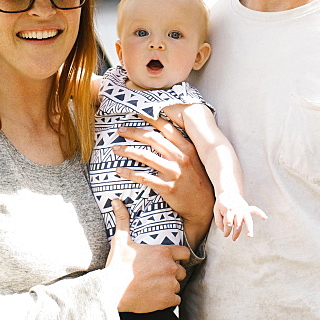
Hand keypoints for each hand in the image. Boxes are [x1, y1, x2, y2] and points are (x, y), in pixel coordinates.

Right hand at [105, 200, 189, 312]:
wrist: (111, 291)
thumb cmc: (117, 265)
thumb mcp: (120, 240)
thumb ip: (123, 220)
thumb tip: (115, 201)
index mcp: (163, 252)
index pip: (184, 254)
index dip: (179, 258)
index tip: (172, 261)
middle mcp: (170, 267)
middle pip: (181, 271)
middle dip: (173, 273)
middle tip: (158, 275)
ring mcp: (170, 284)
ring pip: (177, 285)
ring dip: (169, 287)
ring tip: (155, 286)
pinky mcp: (167, 300)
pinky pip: (176, 300)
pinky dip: (168, 300)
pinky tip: (155, 297)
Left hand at [114, 115, 213, 247]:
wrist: (204, 206)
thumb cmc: (197, 180)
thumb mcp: (195, 159)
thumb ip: (182, 146)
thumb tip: (164, 133)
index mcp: (187, 147)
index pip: (166, 128)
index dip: (150, 118)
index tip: (137, 113)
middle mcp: (181, 157)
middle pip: (152, 139)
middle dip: (133, 132)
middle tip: (120, 130)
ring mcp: (174, 172)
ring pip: (145, 156)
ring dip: (127, 151)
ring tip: (115, 148)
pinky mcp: (167, 187)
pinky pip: (144, 178)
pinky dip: (129, 173)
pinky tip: (119, 171)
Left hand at [214, 191, 267, 240]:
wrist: (227, 192)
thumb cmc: (221, 204)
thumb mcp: (216, 212)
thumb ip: (219, 222)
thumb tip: (225, 231)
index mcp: (228, 210)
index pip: (228, 224)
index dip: (226, 231)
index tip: (225, 235)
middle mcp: (237, 210)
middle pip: (238, 224)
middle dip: (236, 233)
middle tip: (234, 239)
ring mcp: (243, 209)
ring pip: (247, 220)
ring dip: (249, 228)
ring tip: (249, 235)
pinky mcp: (247, 208)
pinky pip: (255, 210)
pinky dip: (260, 213)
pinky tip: (265, 217)